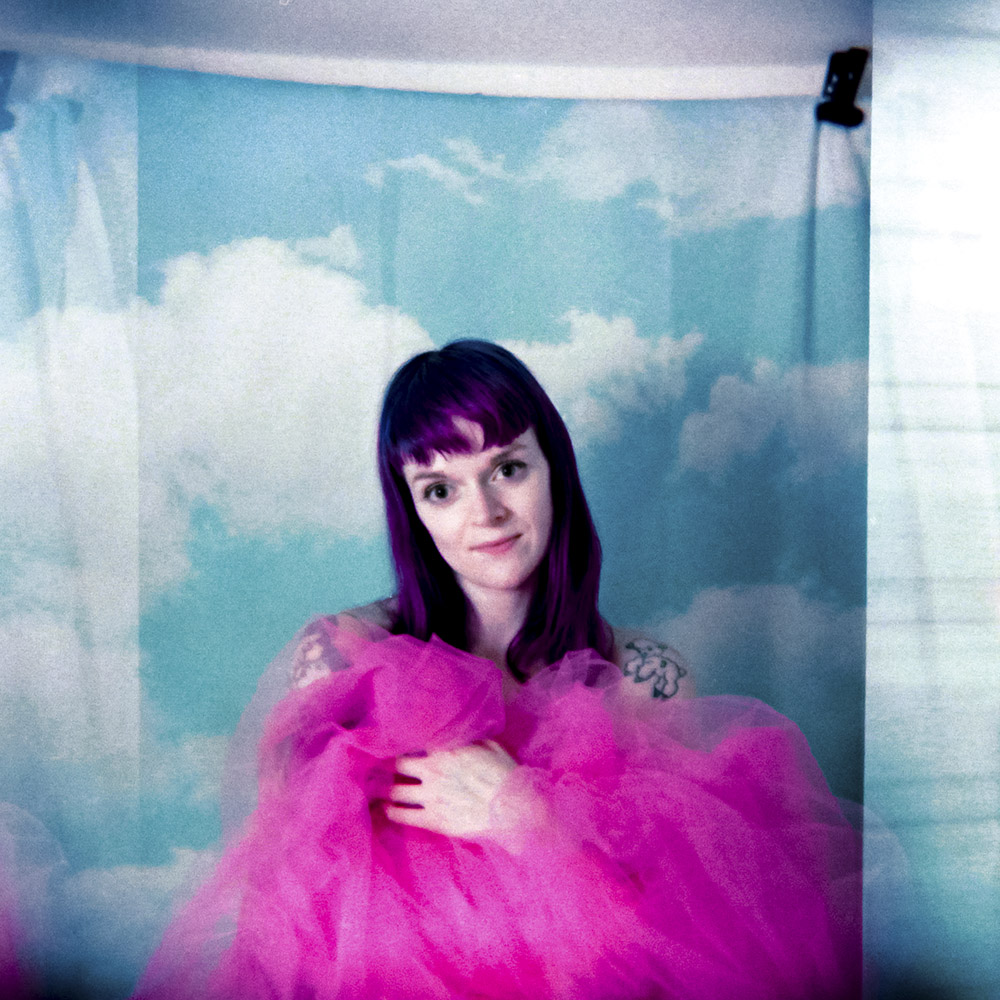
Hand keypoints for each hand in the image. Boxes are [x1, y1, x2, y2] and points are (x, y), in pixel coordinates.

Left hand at [384, 740, 516, 839]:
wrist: (512, 809)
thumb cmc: (505, 775)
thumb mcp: (489, 746)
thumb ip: (468, 739)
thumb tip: (459, 734)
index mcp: (446, 750)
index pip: (416, 743)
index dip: (411, 745)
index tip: (407, 747)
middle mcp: (433, 771)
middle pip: (399, 766)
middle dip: (395, 767)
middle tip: (391, 770)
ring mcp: (430, 797)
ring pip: (396, 791)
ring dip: (389, 790)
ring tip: (384, 791)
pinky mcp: (432, 820)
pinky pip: (403, 816)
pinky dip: (393, 812)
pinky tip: (388, 810)